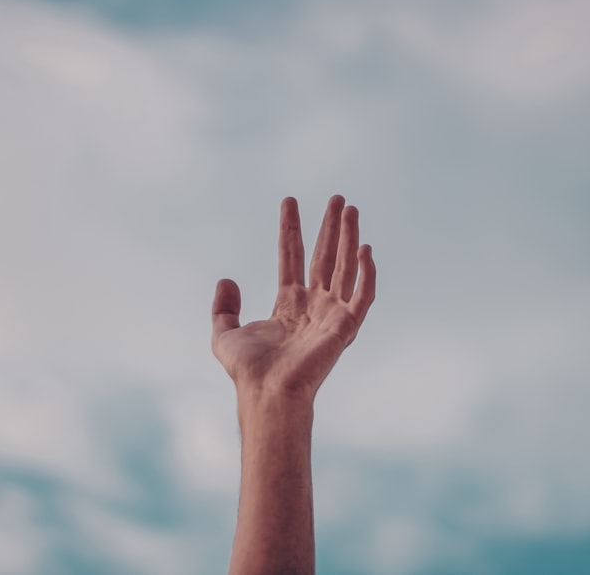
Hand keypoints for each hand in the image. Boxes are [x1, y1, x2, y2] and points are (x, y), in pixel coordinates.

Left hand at [211, 195, 375, 400]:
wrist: (266, 392)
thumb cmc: (249, 372)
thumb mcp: (224, 334)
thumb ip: (222, 307)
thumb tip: (227, 279)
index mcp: (289, 305)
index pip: (292, 257)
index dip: (291, 230)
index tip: (289, 201)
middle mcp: (313, 306)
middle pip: (325, 257)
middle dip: (331, 227)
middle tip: (337, 198)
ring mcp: (331, 316)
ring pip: (346, 268)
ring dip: (350, 238)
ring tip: (350, 209)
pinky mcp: (345, 328)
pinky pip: (362, 297)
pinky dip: (367, 274)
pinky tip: (365, 250)